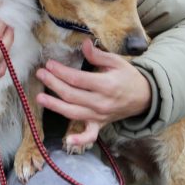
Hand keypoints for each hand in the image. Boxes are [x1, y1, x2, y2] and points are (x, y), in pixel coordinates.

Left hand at [35, 40, 151, 147]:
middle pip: (71, 95)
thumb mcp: (117, 62)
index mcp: (106, 85)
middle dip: (53, 84)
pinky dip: (79, 140)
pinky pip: (90, 135)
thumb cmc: (128, 77)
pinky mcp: (100, 125)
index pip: (77, 79)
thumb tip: (84, 44)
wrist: (144, 97)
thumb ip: (98, 55)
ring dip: (55, 106)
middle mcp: (101, 103)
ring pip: (73, 113)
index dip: (61, 72)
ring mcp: (100, 116)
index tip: (50, 64)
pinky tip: (67, 140)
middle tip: (41, 74)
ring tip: (39, 98)